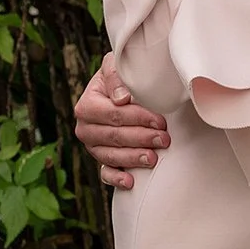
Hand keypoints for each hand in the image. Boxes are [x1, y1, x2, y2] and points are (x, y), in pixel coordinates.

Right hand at [74, 54, 169, 189]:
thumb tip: (122, 98)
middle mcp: (85, 127)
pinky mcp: (102, 158)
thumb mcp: (117, 66)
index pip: (112, 115)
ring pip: (110, 156)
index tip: (160, 121)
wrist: (122, 88)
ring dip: (133, 158)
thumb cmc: (123, 77)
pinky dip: (116, 178)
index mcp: (87, 105)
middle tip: (164, 140)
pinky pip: (105, 173)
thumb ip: (116, 76)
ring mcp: (92, 145)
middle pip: (113, 137)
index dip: (137, 118)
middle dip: (140, 139)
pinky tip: (131, 182)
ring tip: (153, 158)